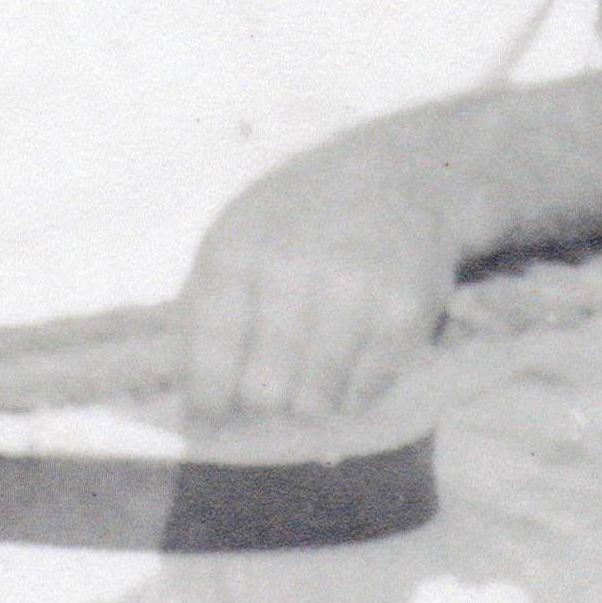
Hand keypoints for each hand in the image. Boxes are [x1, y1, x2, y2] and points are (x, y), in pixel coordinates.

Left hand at [176, 116, 479, 433]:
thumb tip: (199, 404)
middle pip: (261, 391)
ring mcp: (351, 294)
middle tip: (266, 394)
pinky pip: (362, 395)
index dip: (204, 400)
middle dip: (257, 406)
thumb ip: (210, 311)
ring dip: (306, 403)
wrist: (397, 177)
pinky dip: (349, 393)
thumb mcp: (237, 237)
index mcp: (234, 251)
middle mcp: (289, 272)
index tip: (204, 424)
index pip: (208, 351)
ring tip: (308, 370)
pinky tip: (348, 358)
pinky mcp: (402, 316)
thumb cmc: (300, 216)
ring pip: (313, 403)